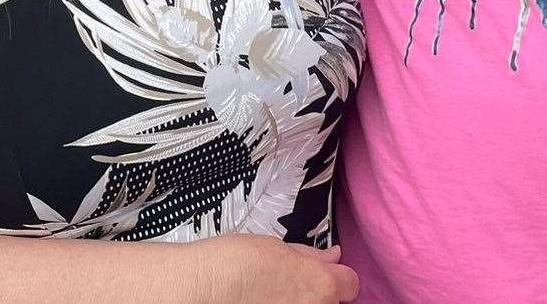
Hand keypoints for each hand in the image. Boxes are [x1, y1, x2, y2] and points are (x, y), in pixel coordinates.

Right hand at [201, 235, 359, 303]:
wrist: (197, 292)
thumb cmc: (229, 266)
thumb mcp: (274, 247)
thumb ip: (308, 257)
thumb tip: (330, 256)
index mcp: (319, 284)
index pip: (349, 284)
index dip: (335, 276)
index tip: (324, 274)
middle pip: (329, 303)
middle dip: (315, 294)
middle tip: (287, 287)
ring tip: (267, 298)